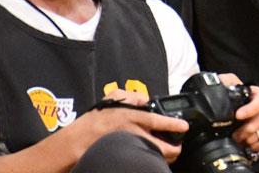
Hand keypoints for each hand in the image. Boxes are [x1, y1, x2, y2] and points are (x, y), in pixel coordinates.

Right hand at [67, 90, 187, 164]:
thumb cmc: (92, 122)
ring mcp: (127, 149)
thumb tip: (145, 99)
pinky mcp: (122, 160)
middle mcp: (132, 134)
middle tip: (178, 150)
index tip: (184, 128)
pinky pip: (139, 162)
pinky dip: (145, 162)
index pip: (158, 121)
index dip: (174, 125)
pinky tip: (147, 162)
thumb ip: (131, 96)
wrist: (73, 143)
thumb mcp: (112, 99)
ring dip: (161, 158)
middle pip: (160, 147)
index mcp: (132, 118)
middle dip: (173, 150)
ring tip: (166, 157)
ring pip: (151, 157)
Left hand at [220, 74, 258, 154]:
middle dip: (248, 129)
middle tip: (234, 134)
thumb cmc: (230, 99)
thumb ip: (226, 81)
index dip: (251, 108)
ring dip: (252, 138)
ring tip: (240, 139)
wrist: (232, 113)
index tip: (238, 115)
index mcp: (257, 94)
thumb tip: (223, 82)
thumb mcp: (226, 86)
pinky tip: (249, 144)